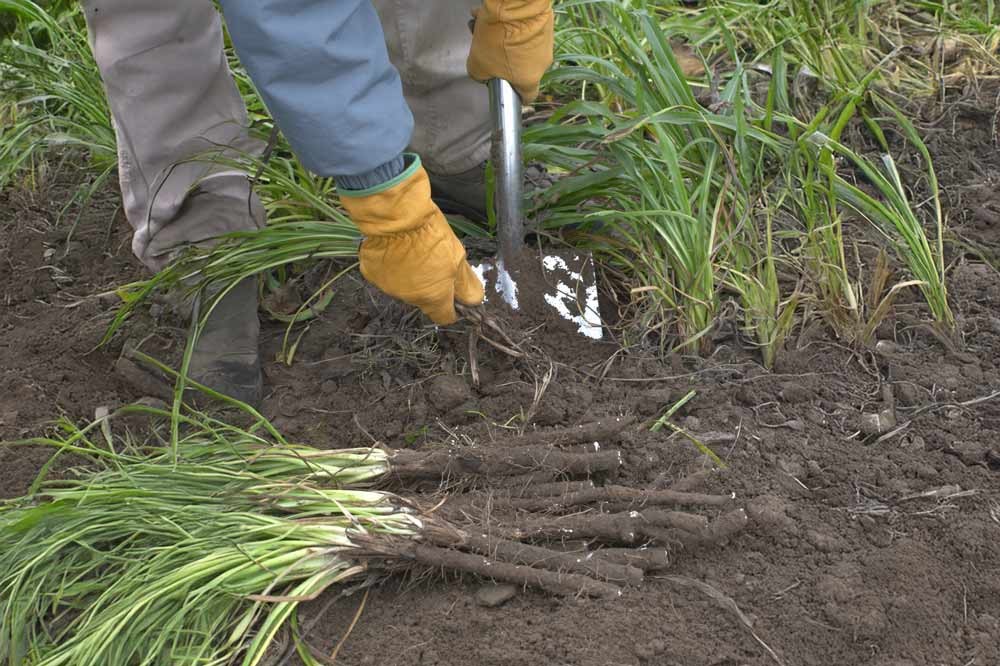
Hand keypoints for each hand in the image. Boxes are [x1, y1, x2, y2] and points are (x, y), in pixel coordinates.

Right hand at [339, 155, 484, 324]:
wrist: (396, 217)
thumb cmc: (430, 235)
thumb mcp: (458, 257)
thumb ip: (466, 284)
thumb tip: (474, 301)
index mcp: (434, 297)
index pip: (444, 317)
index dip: (451, 307)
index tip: (453, 294)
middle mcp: (410, 298)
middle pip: (424, 300)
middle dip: (430, 287)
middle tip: (433, 262)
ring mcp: (388, 287)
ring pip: (404, 287)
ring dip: (410, 276)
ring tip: (413, 252)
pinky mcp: (372, 274)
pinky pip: (385, 274)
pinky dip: (391, 266)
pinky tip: (395, 249)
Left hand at [466, 0, 553, 101]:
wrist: (516, 5)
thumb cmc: (499, 39)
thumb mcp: (478, 65)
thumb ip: (479, 75)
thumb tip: (482, 74)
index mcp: (529, 80)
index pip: (526, 97)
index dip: (513, 94)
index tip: (504, 87)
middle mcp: (542, 64)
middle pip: (519, 68)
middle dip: (501, 59)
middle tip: (485, 49)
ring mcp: (545, 43)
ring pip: (520, 47)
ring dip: (502, 39)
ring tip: (483, 27)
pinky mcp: (545, 25)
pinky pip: (525, 29)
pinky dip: (509, 25)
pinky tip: (491, 16)